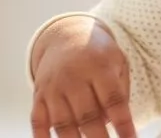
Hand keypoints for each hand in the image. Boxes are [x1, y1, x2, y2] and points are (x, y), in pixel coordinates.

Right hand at [31, 16, 135, 137]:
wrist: (66, 35)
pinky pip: (37, 121)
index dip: (123, 123)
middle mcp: (74, 77)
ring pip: (62, 123)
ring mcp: (54, 87)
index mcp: (99, 67)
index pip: (113, 100)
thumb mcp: (118, 62)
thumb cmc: (98, 54)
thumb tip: (114, 123)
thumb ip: (121, 91)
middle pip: (87, 116)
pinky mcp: (39, 95)